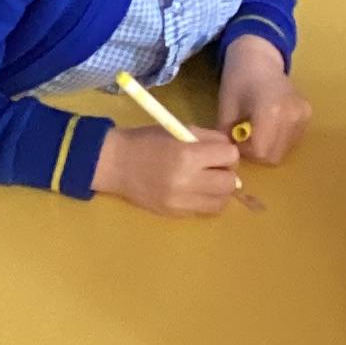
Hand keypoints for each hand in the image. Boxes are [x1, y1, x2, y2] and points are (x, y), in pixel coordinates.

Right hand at [94, 120, 242, 215]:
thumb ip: (208, 139)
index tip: (218, 151)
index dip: (227, 152)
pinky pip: (204, 211)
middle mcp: (187, 181)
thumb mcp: (179, 130)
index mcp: (188, 155)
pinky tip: (194, 191)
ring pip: (221, 203)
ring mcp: (181, 201)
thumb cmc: (146, 141)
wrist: (115, 164)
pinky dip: (205, 201)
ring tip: (207, 181)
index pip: (230, 156)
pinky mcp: (175, 214)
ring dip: (219, 191)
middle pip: (229, 183)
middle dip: (227, 173)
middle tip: (215, 168)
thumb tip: (230, 152)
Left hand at [215, 39, 309, 166]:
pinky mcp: (308, 114)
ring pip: (284, 151)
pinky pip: (292, 141)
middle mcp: (292, 115)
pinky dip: (278, 139)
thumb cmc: (238, 80)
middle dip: (257, 152)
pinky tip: (270, 124)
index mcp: (271, 111)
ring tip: (258, 128)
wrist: (260, 58)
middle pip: (274, 156)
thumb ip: (228, 136)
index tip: (237, 137)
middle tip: (246, 136)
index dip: (245, 151)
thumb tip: (232, 155)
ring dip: (268, 147)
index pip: (260, 152)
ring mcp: (303, 115)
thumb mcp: (225, 109)